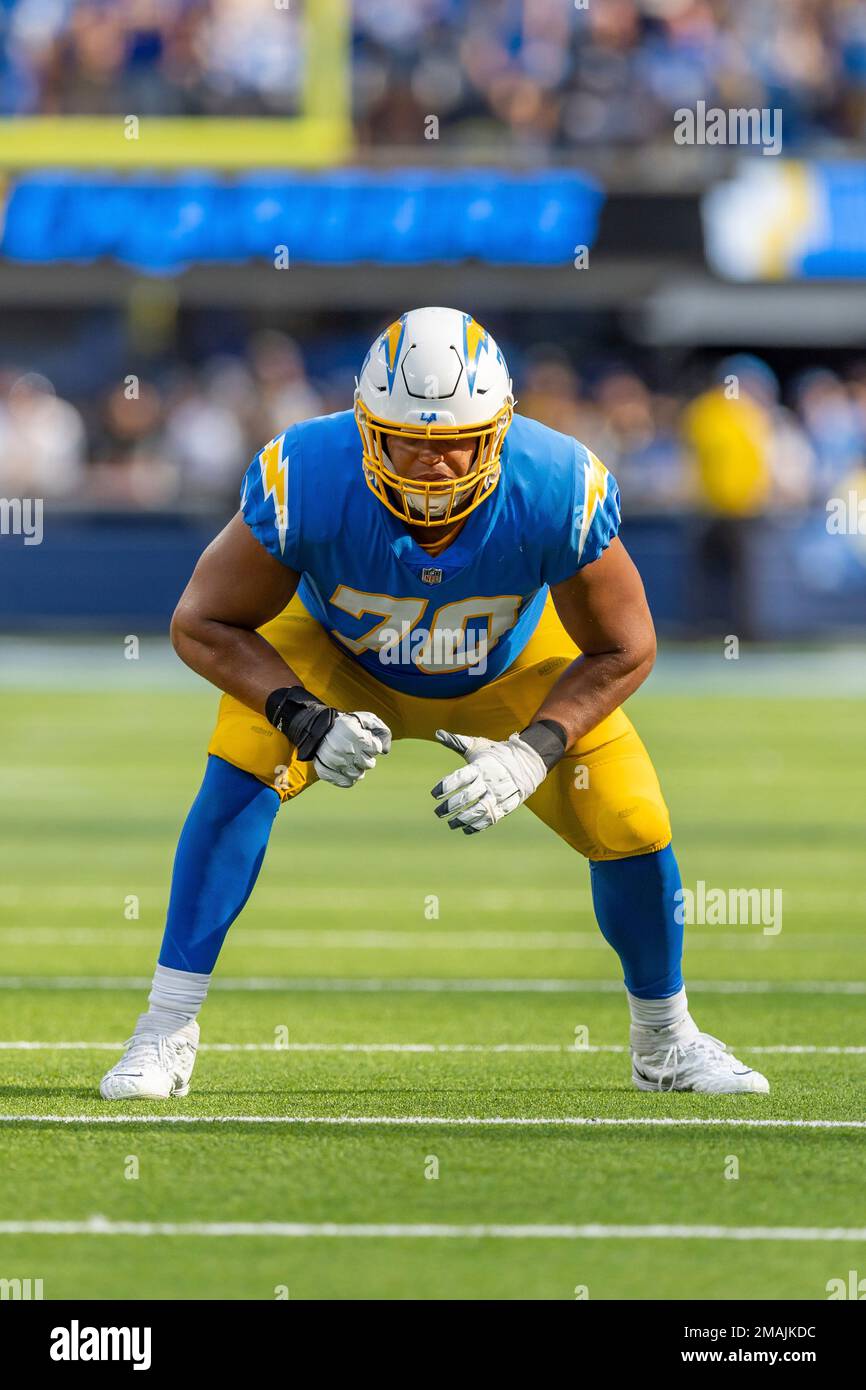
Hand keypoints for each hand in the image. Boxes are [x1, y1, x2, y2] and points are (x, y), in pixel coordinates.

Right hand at [314, 711, 391, 787]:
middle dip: (366, 757)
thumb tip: (385, 750)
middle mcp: (345, 750)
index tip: (364, 741)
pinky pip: (346, 782)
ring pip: (358, 775)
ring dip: (357, 768)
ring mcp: (335, 763)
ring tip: (351, 759)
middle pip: (369, 764)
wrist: (316, 729)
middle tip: (357, 751)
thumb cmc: (344, 725)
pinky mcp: (327, 772)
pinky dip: (348, 777)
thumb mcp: (363, 718)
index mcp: (355, 735)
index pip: (376, 749)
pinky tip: (345, 768)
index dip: (372, 745)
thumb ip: (380, 729)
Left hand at [431, 729, 546, 833]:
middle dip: (450, 806)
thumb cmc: (498, 754)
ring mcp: (500, 794)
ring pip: (479, 811)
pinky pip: (492, 818)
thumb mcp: (478, 746)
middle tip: (438, 812)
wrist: (529, 760)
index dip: (445, 786)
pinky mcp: (508, 805)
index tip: (434, 794)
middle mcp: (490, 781)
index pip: (459, 778)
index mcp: (480, 766)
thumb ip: (457, 742)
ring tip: (451, 824)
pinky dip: (478, 826)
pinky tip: (466, 829)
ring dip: (462, 819)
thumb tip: (438, 733)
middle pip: (467, 797)